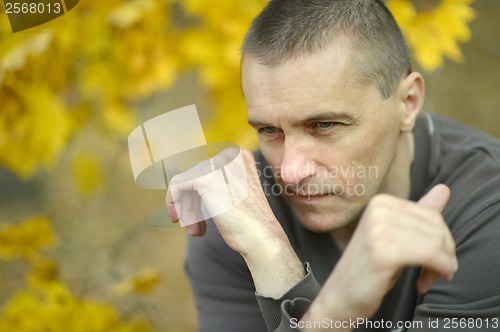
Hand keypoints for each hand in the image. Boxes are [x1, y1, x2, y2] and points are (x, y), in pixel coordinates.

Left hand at [166, 148, 304, 296]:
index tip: (200, 217)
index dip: (200, 195)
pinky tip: (185, 222)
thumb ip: (219, 186)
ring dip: (187, 208)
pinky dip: (174, 203)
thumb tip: (187, 189)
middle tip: (195, 229)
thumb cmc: (252, 224)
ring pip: (186, 183)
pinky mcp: (204, 178)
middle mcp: (230, 156)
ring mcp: (217, 165)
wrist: (261, 237)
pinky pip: (177, 185)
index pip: (208, 171)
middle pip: (196, 177)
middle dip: (192, 204)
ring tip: (194, 231)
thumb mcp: (237, 196)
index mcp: (240, 157)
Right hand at [304, 184, 456, 327]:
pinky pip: (429, 255)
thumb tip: (444, 189)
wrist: (340, 296)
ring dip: (441, 266)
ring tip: (426, 280)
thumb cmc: (369, 269)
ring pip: (435, 243)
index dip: (443, 242)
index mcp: (381, 202)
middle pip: (436, 229)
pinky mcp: (383, 251)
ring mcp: (379, 229)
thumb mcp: (396, 237)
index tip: (436, 262)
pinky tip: (423, 284)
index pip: (432, 216)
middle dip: (444, 255)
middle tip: (435, 275)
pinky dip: (436, 271)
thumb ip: (419, 214)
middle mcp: (378, 209)